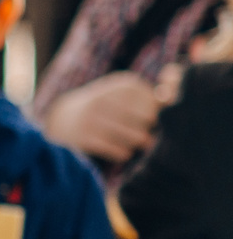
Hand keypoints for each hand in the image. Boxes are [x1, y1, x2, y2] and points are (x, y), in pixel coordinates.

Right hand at [41, 71, 162, 163]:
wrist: (62, 120)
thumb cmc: (108, 109)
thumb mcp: (126, 95)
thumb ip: (158, 96)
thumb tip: (175, 92)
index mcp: (121, 84)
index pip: (155, 105)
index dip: (158, 117)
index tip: (148, 122)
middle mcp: (105, 97)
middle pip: (147, 122)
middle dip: (149, 132)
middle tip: (143, 136)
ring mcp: (92, 117)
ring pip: (135, 138)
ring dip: (136, 144)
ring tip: (132, 144)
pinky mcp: (84, 137)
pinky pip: (119, 151)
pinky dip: (123, 154)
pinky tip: (119, 151)